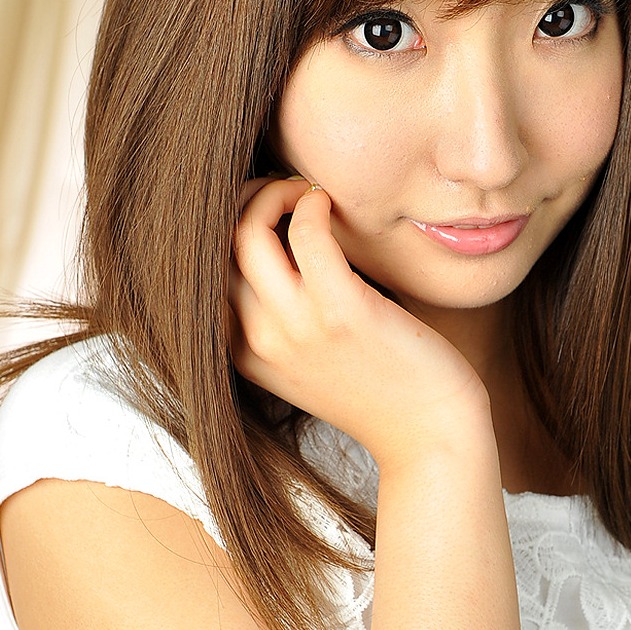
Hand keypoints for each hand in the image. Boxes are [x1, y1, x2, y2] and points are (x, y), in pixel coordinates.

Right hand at [228, 177, 488, 466]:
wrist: (428, 436)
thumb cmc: (380, 389)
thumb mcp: (309, 364)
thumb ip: (282, 321)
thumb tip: (276, 249)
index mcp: (242, 355)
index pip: (202, 274)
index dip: (224, 230)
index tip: (260, 214)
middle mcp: (259, 342)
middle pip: (215, 248)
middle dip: (242, 202)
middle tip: (282, 193)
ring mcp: (296, 328)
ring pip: (246, 233)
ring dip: (272, 193)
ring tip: (304, 193)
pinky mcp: (341, 312)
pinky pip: (306, 232)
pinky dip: (311, 203)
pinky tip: (328, 203)